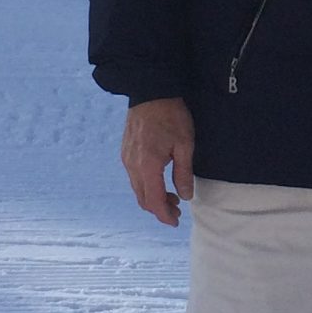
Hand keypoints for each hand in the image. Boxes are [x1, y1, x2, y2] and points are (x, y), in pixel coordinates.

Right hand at [122, 96, 195, 224]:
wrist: (150, 90)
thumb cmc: (171, 116)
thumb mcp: (184, 145)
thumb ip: (183, 173)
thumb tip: (185, 196)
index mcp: (147, 166)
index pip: (153, 202)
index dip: (164, 216)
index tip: (175, 222)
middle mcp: (132, 165)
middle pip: (143, 199)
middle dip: (159, 209)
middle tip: (177, 210)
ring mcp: (126, 158)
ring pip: (137, 189)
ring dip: (153, 197)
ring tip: (172, 196)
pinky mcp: (126, 151)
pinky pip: (134, 177)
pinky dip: (146, 185)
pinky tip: (159, 180)